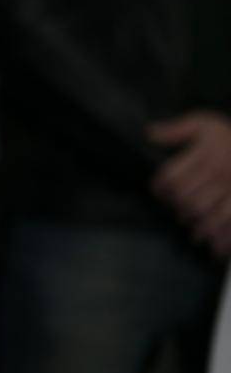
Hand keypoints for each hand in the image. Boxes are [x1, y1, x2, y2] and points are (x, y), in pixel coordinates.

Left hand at [149, 111, 230, 256]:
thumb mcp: (202, 123)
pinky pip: (230, 223)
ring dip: (197, 226)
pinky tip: (214, 248)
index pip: (172, 177)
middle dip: (177, 208)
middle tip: (176, 210)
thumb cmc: (229, 134)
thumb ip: (176, 130)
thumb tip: (149, 133)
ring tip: (194, 232)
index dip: (160, 187)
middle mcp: (219, 173)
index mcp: (206, 155)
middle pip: (187, 199)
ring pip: (207, 214)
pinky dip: (222, 239)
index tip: (159, 191)